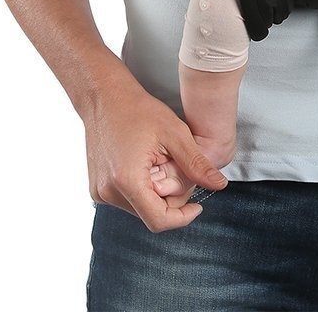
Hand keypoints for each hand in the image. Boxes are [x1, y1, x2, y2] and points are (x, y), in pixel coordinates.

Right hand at [84, 70, 227, 232]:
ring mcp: (100, 192)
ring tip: (160, 163)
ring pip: (140, 207)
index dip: (183, 217)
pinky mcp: (98, 188)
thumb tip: (220, 185)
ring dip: (157, 193)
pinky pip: (128, 199)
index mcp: (127, 180)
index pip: (159, 221)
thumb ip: (197, 164)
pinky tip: (147, 165)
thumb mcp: (174, 133)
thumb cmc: (137, 109)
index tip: (197, 205)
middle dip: (171, 199)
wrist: (105, 96)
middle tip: (177, 170)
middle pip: (150, 214)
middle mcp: (108, 192)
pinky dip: (143, 188)